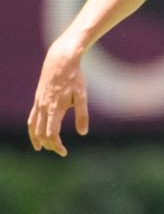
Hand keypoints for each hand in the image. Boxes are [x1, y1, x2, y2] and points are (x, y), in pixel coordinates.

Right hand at [28, 40, 89, 156]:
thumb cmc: (74, 78)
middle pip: (41, 133)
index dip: (57, 145)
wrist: (60, 61)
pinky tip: (36, 132)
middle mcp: (43, 107)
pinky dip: (32, 127)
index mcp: (54, 108)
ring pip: (32, 125)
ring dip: (36, 138)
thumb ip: (82, 115)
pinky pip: (31, 117)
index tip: (64, 152)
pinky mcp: (38, 99)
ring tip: (41, 147)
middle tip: (59, 151)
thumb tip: (82, 133)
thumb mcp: (82, 96)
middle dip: (49, 144)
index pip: (51, 134)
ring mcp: (38, 103)